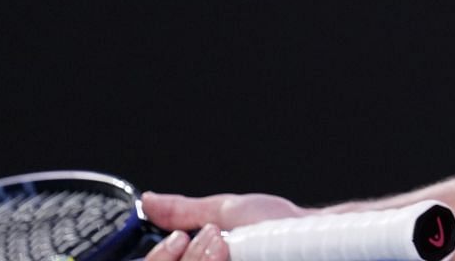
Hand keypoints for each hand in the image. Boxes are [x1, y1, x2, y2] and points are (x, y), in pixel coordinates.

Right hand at [141, 191, 309, 260]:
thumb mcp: (223, 212)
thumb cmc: (272, 224)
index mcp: (192, 256)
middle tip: (210, 236)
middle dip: (185, 255)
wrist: (306, 236)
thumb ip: (183, 211)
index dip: (157, 257)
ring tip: (225, 241)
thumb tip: (149, 200)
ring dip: (200, 257)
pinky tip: (230, 251)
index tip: (176, 238)